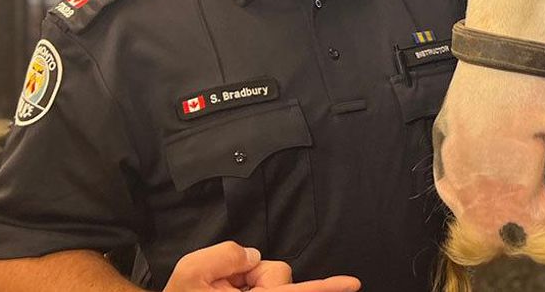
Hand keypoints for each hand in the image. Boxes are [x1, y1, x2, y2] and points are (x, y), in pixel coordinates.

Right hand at [164, 241, 361, 290]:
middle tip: (223, 283)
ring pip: (270, 277)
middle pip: (278, 276)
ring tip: (221, 289)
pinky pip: (261, 280)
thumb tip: (252, 257)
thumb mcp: (192, 271)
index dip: (325, 288)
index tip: (352, 283)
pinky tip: (230, 288)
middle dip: (255, 274)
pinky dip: (248, 281)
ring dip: (247, 280)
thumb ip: (224, 255)